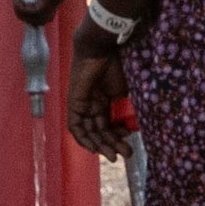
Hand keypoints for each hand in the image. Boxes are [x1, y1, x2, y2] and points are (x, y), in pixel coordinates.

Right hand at [10, 0, 101, 23]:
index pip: (38, 0)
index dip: (25, 1)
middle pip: (37, 15)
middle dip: (22, 13)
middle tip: (15, 1)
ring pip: (36, 18)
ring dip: (21, 14)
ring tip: (15, 2)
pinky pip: (35, 12)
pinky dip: (23, 10)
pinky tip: (16, 0)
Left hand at [62, 18, 133, 158]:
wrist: (102, 50)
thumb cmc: (116, 66)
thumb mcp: (122, 94)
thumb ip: (123, 110)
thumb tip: (130, 128)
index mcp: (104, 101)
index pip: (109, 125)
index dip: (117, 136)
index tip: (128, 142)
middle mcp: (92, 104)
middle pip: (100, 131)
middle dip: (112, 144)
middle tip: (125, 154)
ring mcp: (82, 104)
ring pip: (89, 131)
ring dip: (101, 145)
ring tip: (114, 154)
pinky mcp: (74, 103)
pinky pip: (75, 126)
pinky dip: (83, 138)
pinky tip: (94, 148)